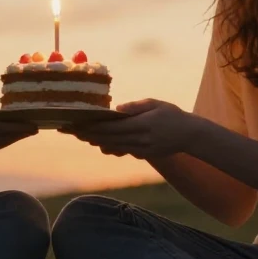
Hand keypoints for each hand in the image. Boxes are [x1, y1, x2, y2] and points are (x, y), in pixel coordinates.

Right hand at [0, 101, 37, 162]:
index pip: (0, 128)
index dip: (17, 127)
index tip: (31, 124)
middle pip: (4, 138)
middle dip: (20, 133)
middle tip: (36, 127)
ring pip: (1, 145)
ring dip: (14, 138)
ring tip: (27, 131)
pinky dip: (3, 142)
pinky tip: (10, 137)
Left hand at [63, 99, 195, 160]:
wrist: (190, 136)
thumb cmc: (172, 115)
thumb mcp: (155, 104)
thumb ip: (136, 107)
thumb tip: (117, 109)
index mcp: (142, 125)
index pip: (110, 126)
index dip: (90, 126)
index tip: (75, 122)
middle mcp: (139, 139)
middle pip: (106, 138)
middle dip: (85, 134)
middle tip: (67, 129)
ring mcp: (141, 149)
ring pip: (111, 146)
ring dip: (93, 140)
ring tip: (78, 134)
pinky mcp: (143, 154)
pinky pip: (121, 150)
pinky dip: (107, 146)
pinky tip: (97, 141)